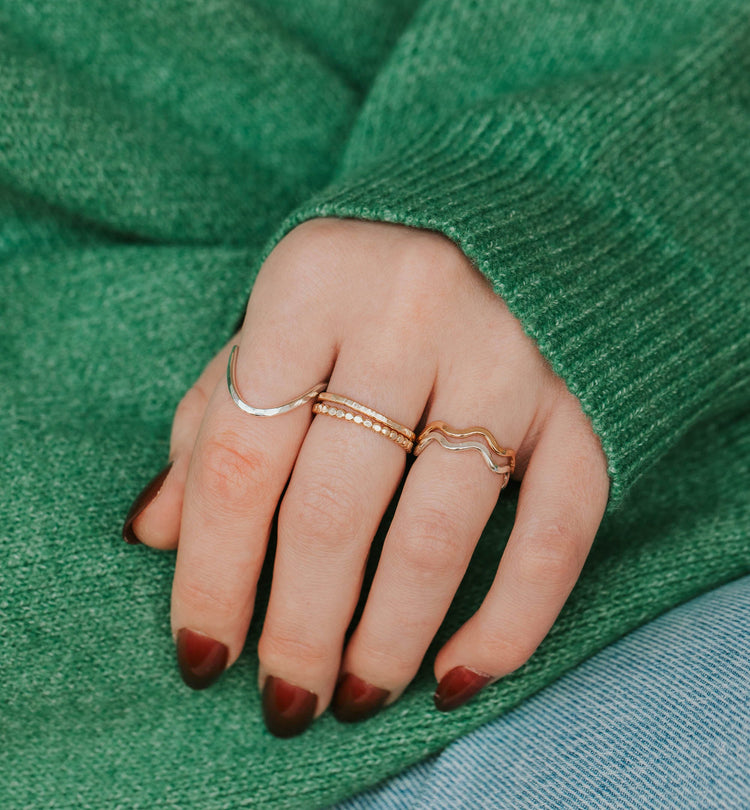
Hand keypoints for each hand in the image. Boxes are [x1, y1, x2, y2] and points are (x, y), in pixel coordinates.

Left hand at [123, 218, 609, 736]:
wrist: (513, 202)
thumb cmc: (368, 273)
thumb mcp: (279, 314)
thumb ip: (215, 413)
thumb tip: (154, 532)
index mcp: (310, 286)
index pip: (239, 459)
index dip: (210, 574)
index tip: (203, 655)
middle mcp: (409, 316)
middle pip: (331, 509)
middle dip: (298, 629)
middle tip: (284, 700)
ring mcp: (506, 359)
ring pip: (435, 536)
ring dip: (386, 640)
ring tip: (356, 698)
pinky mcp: (582, 402)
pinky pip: (554, 534)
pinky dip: (509, 622)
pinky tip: (458, 676)